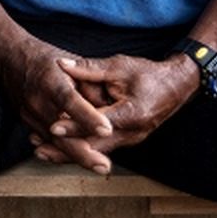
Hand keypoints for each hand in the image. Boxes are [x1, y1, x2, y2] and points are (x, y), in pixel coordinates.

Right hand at [0, 36, 114, 170]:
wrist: (9, 57)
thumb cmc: (47, 60)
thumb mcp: (72, 65)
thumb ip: (91, 87)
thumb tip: (110, 110)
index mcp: (51, 81)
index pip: (70, 100)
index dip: (87, 116)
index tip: (106, 129)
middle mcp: (37, 99)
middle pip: (60, 131)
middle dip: (83, 151)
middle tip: (104, 165)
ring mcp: (29, 113)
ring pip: (54, 142)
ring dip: (77, 157)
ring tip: (99, 167)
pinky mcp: (27, 122)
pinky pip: (47, 141)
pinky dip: (65, 152)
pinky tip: (81, 161)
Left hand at [30, 54, 197, 166]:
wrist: (177, 85)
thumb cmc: (148, 74)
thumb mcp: (119, 66)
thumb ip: (89, 68)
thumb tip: (61, 64)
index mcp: (133, 114)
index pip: (99, 124)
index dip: (75, 126)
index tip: (52, 127)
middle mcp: (133, 133)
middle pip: (95, 146)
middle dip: (67, 150)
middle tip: (39, 150)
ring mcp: (131, 139)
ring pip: (96, 151)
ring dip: (70, 153)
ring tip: (42, 152)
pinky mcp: (126, 139)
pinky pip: (101, 147)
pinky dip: (80, 148)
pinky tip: (58, 147)